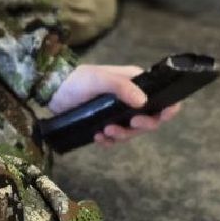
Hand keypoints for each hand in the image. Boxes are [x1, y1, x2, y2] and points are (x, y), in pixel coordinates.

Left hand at [47, 64, 181, 146]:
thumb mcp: (100, 79)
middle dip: (141, 126)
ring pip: (131, 132)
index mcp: (134, 83)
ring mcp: (118, 113)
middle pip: (148, 119)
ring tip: (105, 131)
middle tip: (130, 124)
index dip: (166, 108)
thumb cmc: (79, 80)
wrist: (53, 90)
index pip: (160, 96)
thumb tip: (144, 101)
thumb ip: (122, 87)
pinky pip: (114, 139)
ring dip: (122, 135)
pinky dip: (108, 141)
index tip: (163, 116)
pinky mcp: (105, 124)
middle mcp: (130, 99)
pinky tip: (97, 137)